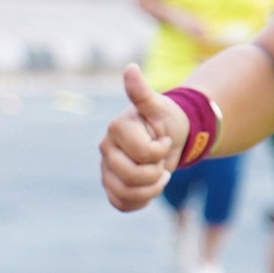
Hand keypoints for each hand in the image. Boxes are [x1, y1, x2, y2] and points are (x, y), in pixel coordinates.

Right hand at [101, 63, 186, 212]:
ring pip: (125, 195)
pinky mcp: (110, 184)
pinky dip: (139, 202)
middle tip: (161, 160)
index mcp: (116, 129)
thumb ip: (142, 92)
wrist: (168, 137)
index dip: (161, 152)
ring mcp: (106, 168)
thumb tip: (130, 68)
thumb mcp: (160, 106)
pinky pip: (120, 204)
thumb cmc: (166, 120)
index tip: (164, 141)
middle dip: (156, 173)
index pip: (143, 155)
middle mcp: (106, 149)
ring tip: (158, 176)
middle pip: (131, 178)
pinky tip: (149, 189)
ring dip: (150, 190)